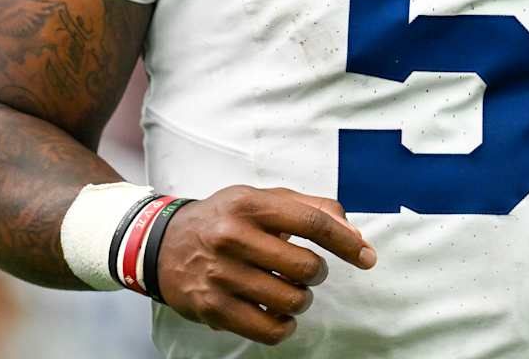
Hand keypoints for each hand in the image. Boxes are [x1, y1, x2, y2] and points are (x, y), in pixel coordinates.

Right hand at [155, 185, 376, 345]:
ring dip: (300, 300)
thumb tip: (351, 231)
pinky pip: (269, 329)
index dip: (346, 242)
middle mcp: (232, 236)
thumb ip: (308, 207)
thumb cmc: (224, 219)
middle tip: (305, 271)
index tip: (367, 257)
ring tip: (288, 290)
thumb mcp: (260, 199)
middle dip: (316, 273)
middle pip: (306, 266)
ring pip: (291, 300)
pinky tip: (277, 313)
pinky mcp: (212, 307)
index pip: (312, 222)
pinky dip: (284, 326)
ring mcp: (220, 274)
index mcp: (249, 204)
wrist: (161, 244)